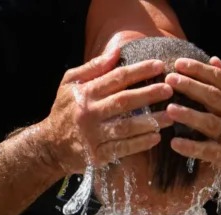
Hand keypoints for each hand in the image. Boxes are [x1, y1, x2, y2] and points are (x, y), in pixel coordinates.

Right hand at [41, 48, 174, 175]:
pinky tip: (156, 137)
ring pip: (126, 127)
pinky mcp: (97, 155)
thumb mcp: (69, 84)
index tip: (159, 66)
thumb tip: (116, 52)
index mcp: (84, 93)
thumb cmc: (64, 111)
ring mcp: (93, 136)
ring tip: (171, 116)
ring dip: (151, 121)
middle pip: (124, 101)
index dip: (139, 71)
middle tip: (169, 89)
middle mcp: (88, 114)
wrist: (49, 147)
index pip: (116, 78)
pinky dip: (140, 143)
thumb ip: (93, 68)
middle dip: (149, 94)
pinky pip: (123, 148)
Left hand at [164, 56, 220, 183]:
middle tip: (169, 80)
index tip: (178, 63)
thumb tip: (214, 60)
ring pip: (210, 123)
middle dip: (190, 87)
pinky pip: (207, 151)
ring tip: (169, 109)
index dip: (199, 70)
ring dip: (189, 115)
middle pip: (213, 97)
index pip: (220, 79)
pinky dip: (191, 148)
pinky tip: (174, 143)